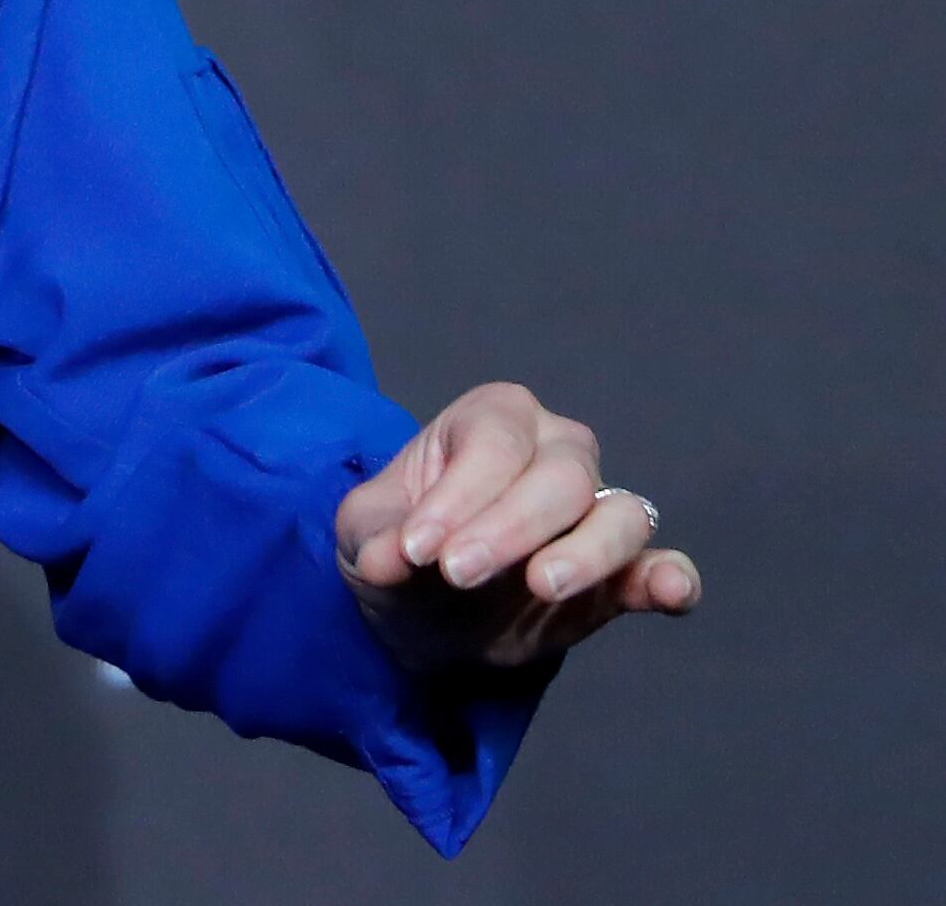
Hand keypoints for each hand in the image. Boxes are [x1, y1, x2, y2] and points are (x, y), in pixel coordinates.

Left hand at [335, 380, 699, 669]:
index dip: (458, 495)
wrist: (428, 617)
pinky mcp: (623, 575)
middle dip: (509, 525)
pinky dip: (671, 578)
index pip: (492, 442)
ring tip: (543, 585)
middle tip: (459, 573)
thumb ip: (375, 542)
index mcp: (492, 419)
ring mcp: (596, 511)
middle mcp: (556, 450)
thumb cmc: (401, 551)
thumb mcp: (365, 540)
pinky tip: (667, 592)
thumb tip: (391, 558)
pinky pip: (662, 566)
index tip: (418, 549)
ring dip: (586, 552)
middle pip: (559, 475)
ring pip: (620, 515)